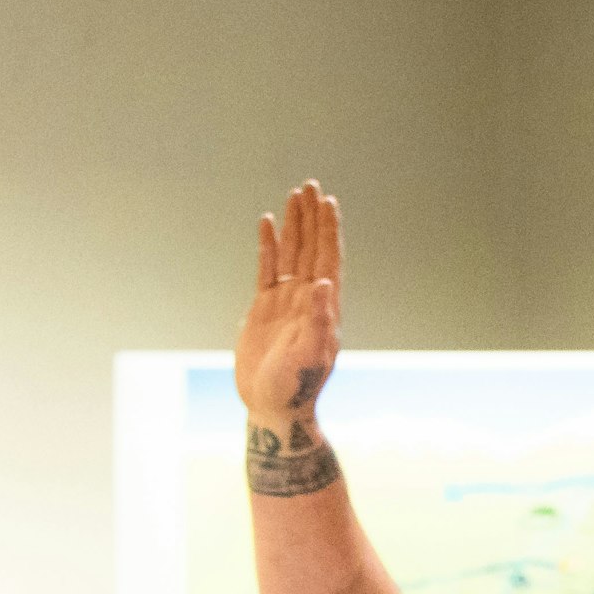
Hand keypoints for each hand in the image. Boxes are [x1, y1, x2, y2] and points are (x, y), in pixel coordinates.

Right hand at [237, 183, 344, 493]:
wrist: (272, 407)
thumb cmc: (295, 388)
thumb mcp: (309, 356)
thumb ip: (319, 322)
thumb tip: (326, 285)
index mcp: (324, 309)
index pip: (328, 260)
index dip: (328, 232)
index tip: (328, 203)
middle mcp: (308, 300)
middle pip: (312, 249)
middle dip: (312, 218)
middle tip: (312, 186)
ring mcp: (287, 302)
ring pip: (291, 254)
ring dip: (294, 226)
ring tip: (295, 195)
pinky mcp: (265, 309)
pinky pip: (267, 269)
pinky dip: (269, 246)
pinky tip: (268, 224)